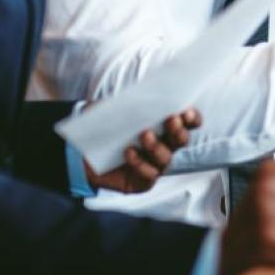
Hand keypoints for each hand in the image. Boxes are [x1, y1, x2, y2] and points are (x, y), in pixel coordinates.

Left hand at [85, 107, 201, 193]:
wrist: (82, 152)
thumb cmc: (105, 125)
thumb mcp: (115, 108)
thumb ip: (131, 101)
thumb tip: (143, 93)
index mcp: (164, 126)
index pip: (188, 122)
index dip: (192, 118)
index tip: (186, 111)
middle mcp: (165, 145)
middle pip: (181, 140)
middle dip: (178, 130)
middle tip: (170, 120)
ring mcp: (155, 165)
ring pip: (166, 158)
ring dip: (157, 146)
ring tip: (143, 135)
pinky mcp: (143, 181)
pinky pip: (149, 175)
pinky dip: (140, 164)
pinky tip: (128, 152)